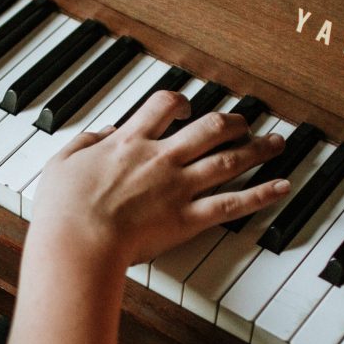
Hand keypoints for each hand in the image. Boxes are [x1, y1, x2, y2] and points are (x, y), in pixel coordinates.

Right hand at [32, 90, 288, 265]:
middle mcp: (161, 158)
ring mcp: (178, 187)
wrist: (78, 241)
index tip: (185, 107)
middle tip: (243, 121)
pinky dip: (261, 194)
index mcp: (129, 142)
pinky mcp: (188, 218)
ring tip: (276, 143)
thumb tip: (104, 133)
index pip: (163, 107)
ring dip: (256, 149)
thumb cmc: (63, 208)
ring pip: (228, 160)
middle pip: (208, 128)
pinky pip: (233, 203)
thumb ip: (87, 143)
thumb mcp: (62, 162)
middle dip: (230, 122)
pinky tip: (281, 186)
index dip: (179, 102)